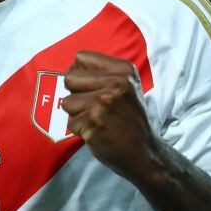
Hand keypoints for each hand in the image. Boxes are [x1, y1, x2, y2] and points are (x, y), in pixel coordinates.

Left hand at [62, 50, 158, 181]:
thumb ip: (104, 73)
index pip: (80, 58)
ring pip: (67, 102)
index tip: (92, 88)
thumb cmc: (130, 118)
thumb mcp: (128, 87)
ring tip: (97, 120)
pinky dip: (81, 130)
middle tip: (93, 106)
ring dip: (77, 114)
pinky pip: (71, 123)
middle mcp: (115, 84)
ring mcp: (103, 104)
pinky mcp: (93, 124)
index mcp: (124, 70)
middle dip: (76, 93)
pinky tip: (98, 132)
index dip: (81, 74)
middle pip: (70, 78)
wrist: (144, 152)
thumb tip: (71, 69)